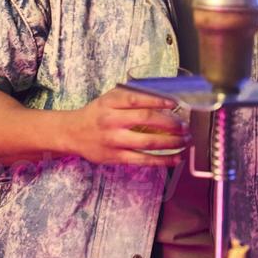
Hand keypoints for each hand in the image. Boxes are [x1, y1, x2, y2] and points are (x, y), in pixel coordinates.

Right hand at [58, 85, 189, 166]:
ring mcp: (114, 141)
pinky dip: (162, 160)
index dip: (159, 100)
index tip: (176, 103)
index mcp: (110, 103)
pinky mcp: (115, 157)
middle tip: (186, 126)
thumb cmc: (97, 113)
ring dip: (172, 142)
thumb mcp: (109, 98)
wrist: (72, 133)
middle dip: (171, 123)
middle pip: (147, 120)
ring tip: (186, 141)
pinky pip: (143, 160)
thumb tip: (164, 98)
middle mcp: (111, 121)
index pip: (138, 99)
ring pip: (148, 143)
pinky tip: (176, 158)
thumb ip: (132, 96)